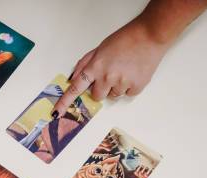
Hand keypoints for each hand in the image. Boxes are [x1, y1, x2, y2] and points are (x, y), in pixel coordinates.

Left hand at [52, 20, 168, 116]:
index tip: (56, 113)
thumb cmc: (124, 39)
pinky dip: (130, 87)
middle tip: (111, 74)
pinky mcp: (136, 86)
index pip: (75, 88)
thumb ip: (85, 64)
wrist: (150, 35)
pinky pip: (128, 94)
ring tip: (125, 70)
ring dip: (117, 86)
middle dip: (101, 89)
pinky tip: (133, 73)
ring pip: (113, 96)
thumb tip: (74, 78)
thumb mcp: (99, 49)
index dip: (65, 102)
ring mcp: (122, 83)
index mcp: (95, 67)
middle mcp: (107, 77)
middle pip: (97, 96)